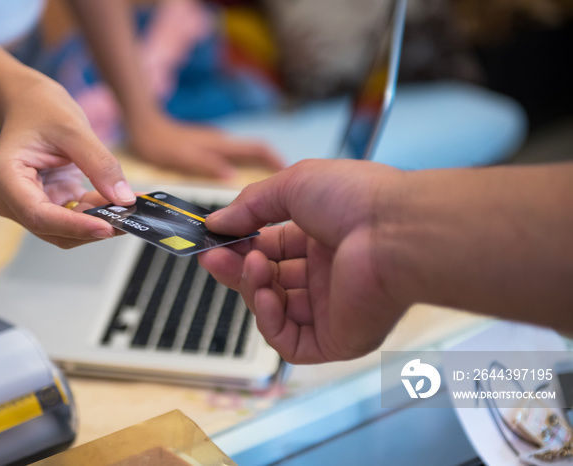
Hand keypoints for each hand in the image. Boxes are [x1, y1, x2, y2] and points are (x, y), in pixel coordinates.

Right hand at [0, 77, 135, 248]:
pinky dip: (100, 213)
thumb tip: (123, 199)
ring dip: (100, 221)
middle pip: (55, 229)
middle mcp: (13, 199)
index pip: (39, 215)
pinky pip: (77, 218)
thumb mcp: (74, 129)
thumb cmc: (41, 109)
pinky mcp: (50, 204)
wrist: (30, 103)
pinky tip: (122, 203)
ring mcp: (31, 204)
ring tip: (131, 207)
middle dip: (93, 226)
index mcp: (6, 178)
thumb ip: (100, 165)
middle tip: (131, 218)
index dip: (74, 227)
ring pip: (69, 230)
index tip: (107, 227)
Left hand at [128, 114, 284, 177]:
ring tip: (266, 193)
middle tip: (284, 191)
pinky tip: (237, 185)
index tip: (291, 176)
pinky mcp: (208, 148)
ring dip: (258, 170)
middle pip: (256, 153)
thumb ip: (207, 165)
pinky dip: (242, 170)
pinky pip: (233, 159)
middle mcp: (222, 143)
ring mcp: (216, 145)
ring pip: (245, 156)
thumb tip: (233, 177)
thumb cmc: (159, 142)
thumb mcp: (182, 157)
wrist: (142, 125)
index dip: (276, 161)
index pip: (259, 149)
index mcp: (221, 144)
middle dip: (272, 168)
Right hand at [198, 160, 403, 362]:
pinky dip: (269, 320)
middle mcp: (328, 275)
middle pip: (269, 281)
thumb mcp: (292, 185)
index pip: (272, 249)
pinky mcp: (337, 339)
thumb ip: (250, 205)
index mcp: (323, 239)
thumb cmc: (354, 199)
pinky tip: (266, 294)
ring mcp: (333, 309)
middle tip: (212, 258)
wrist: (395, 230)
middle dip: (238, 269)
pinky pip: (290, 342)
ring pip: (275, 311)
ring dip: (253, 288)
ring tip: (254, 267)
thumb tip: (215, 221)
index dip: (241, 246)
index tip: (213, 240)